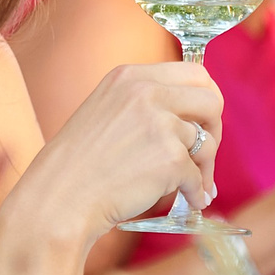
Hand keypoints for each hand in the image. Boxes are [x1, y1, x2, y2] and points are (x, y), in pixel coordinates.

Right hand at [9, 61, 222, 245]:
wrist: (59, 199)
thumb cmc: (79, 165)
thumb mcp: (106, 111)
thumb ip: (145, 104)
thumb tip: (193, 118)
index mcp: (130, 77)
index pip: (193, 73)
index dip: (205, 99)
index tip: (203, 121)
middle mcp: (146, 93)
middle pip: (211, 99)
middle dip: (215, 129)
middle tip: (206, 153)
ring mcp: (160, 124)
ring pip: (206, 143)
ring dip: (203, 168)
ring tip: (192, 187)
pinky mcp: (169, 158)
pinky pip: (198, 177)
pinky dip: (196, 193)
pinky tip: (189, 201)